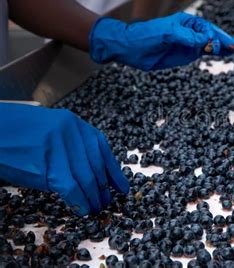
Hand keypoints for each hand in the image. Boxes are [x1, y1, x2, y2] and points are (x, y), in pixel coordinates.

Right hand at [0, 103, 129, 215]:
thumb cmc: (12, 133)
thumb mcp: (47, 130)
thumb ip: (68, 145)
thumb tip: (89, 171)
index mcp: (73, 123)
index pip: (101, 148)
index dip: (113, 170)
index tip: (120, 186)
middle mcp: (71, 133)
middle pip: (96, 165)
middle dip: (102, 187)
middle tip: (105, 201)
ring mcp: (60, 149)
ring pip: (87, 178)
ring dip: (93, 197)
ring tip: (95, 208)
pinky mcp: (47, 167)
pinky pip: (72, 188)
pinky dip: (79, 201)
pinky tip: (81, 209)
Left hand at [89, 12, 233, 70]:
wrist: (131, 49)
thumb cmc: (145, 37)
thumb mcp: (165, 34)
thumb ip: (185, 37)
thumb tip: (204, 40)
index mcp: (186, 23)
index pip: (205, 28)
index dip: (215, 36)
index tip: (218, 45)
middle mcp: (190, 31)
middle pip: (213, 35)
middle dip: (226, 40)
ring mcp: (190, 43)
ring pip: (211, 44)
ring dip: (224, 47)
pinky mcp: (187, 54)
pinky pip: (204, 52)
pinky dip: (215, 53)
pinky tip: (225, 53)